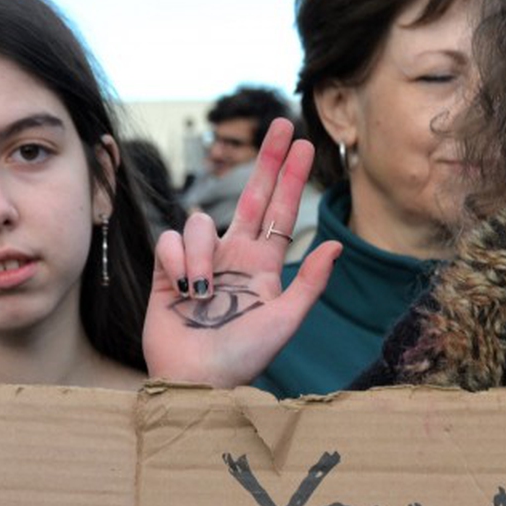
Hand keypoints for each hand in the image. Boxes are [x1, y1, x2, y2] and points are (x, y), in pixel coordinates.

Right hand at [143, 117, 340, 388]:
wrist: (194, 380)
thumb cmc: (242, 358)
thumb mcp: (285, 321)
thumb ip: (310, 282)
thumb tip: (338, 243)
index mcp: (263, 267)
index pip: (281, 214)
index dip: (292, 179)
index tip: (304, 144)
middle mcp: (234, 257)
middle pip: (251, 196)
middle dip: (267, 161)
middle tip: (281, 124)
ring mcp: (200, 262)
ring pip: (201, 222)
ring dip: (202, 251)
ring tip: (203, 292)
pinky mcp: (168, 270)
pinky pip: (170, 239)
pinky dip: (177, 260)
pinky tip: (182, 287)